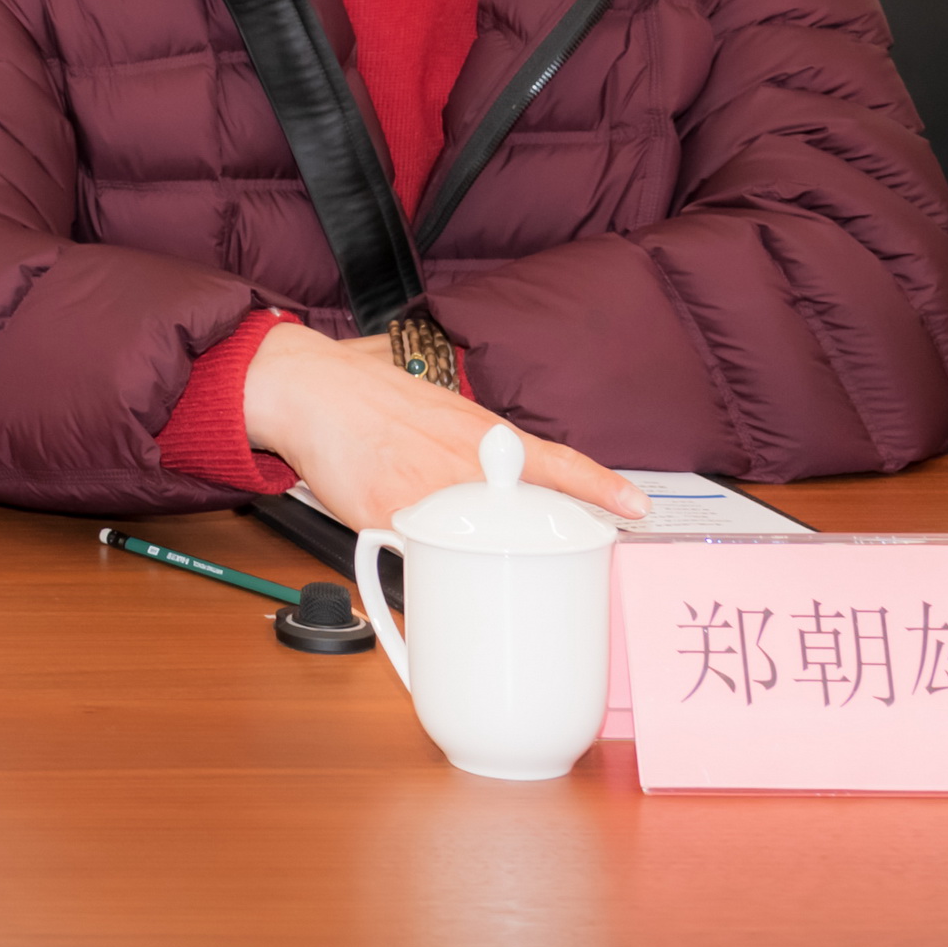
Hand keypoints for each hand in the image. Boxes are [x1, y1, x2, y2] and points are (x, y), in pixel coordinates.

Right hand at [239, 321, 647, 532]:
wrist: (309, 389)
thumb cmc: (371, 400)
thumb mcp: (440, 412)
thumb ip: (478, 448)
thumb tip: (508, 475)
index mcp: (481, 433)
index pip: (556, 462)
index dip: (600, 486)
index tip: (638, 508)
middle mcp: (463, 463)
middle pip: (517, 520)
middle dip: (527, 541)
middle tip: (537, 552)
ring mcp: (427, 492)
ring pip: (468, 547)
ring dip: (465, 554)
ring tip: (448, 538)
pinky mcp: (386, 516)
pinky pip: (415, 557)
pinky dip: (413, 557)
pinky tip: (399, 536)